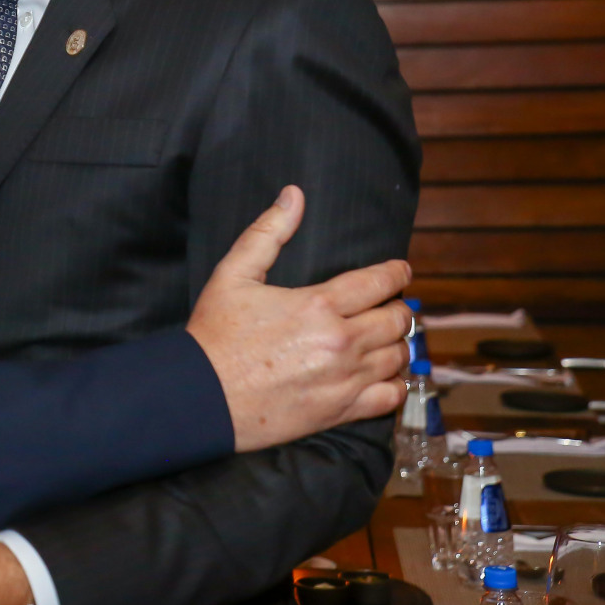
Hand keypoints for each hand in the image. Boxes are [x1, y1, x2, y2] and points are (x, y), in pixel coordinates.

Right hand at [187, 185, 412, 452]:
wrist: (203, 396)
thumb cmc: (216, 333)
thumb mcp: (233, 273)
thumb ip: (267, 232)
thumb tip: (293, 195)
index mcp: (318, 304)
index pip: (378, 282)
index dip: (395, 273)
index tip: (401, 271)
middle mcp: (341, 341)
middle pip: (396, 320)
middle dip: (398, 308)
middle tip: (392, 305)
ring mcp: (345, 379)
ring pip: (398, 357)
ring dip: (398, 344)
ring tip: (389, 338)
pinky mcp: (341, 410)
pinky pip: (391, 397)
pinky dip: (396, 384)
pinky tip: (386, 376)